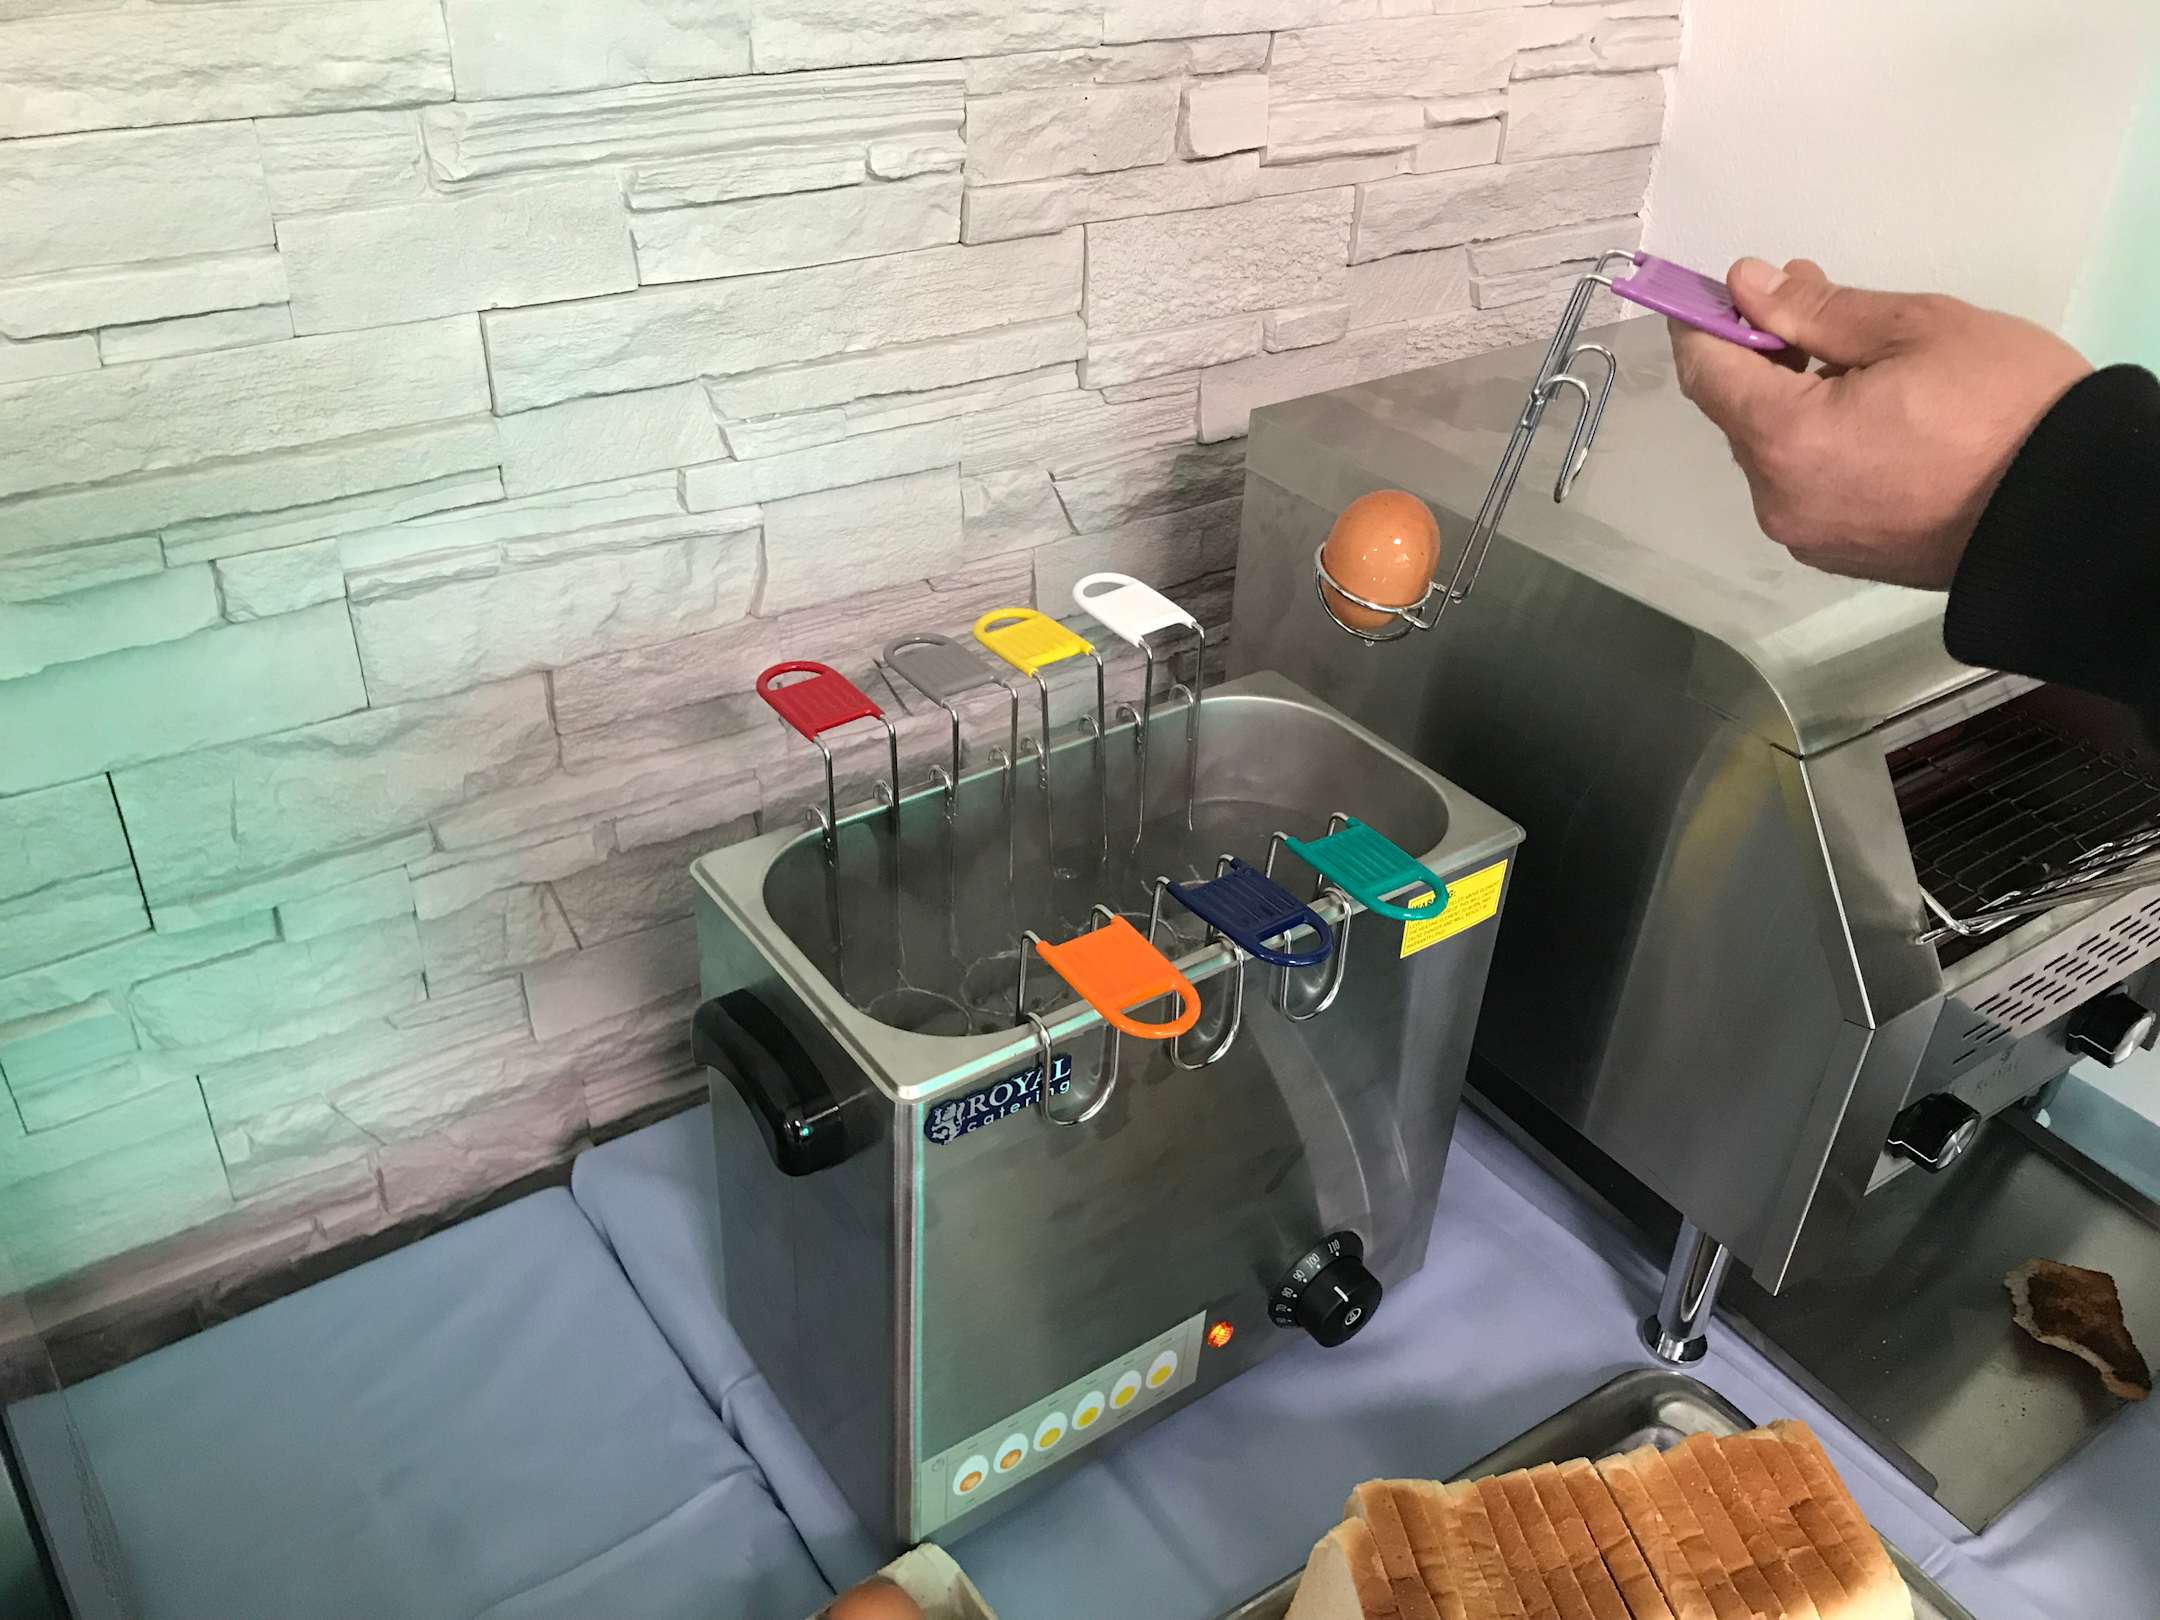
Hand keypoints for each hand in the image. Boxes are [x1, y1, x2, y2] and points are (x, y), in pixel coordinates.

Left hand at [1669, 258, 2091, 588]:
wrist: (2072, 509)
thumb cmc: (2002, 406)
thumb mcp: (1914, 328)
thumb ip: (1814, 309)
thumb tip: (1746, 285)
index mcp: (1787, 441)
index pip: (1707, 374)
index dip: (1702, 325)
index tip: (1716, 289)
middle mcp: (1780, 499)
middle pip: (1740, 415)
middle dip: (1760, 354)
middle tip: (1807, 299)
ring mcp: (1810, 535)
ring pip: (1774, 452)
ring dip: (1792, 398)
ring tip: (1852, 352)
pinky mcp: (1842, 554)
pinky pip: (1807, 486)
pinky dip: (1818, 443)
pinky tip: (1867, 411)